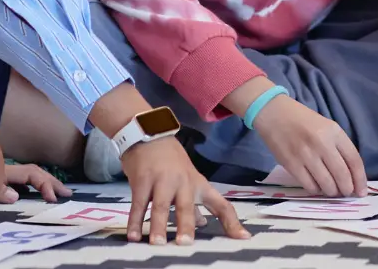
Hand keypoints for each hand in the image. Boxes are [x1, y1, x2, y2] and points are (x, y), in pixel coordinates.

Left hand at [0, 162, 69, 204]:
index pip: (33, 174)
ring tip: (56, 193)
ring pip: (29, 175)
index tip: (54, 199)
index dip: (45, 185)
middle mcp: (8, 171)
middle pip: (35, 172)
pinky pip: (20, 181)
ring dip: (44, 183)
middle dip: (52, 182)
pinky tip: (29, 193)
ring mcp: (2, 175)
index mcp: (6, 172)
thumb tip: (15, 196)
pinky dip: (30, 186)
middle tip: (67, 193)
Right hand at [119, 137, 248, 244]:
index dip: (232, 222)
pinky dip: (135, 221)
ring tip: (158, 243)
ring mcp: (161, 181)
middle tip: (185, 243)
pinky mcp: (142, 181)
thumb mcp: (188, 178)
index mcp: (198, 184)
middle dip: (186, 224)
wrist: (149, 134)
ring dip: (159, 225)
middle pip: (186, 205)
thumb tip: (202, 223)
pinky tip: (133, 235)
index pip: (221, 205)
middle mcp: (183, 182)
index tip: (244, 238)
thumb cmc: (170, 160)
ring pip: (161, 205)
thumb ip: (193, 203)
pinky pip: (138, 204)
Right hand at [253, 95, 367, 196]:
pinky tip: (317, 187)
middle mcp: (322, 143)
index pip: (354, 160)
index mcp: (334, 132)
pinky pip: (309, 185)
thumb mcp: (327, 127)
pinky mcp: (291, 164)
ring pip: (326, 184)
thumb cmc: (303, 120)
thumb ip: (339, 147)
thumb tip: (350, 175)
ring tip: (331, 191)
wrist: (274, 113)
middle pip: (342, 175)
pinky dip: (316, 190)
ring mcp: (306, 155)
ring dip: (332, 192)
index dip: (360, 179)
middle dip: (347, 189)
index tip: (362, 191)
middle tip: (346, 193)